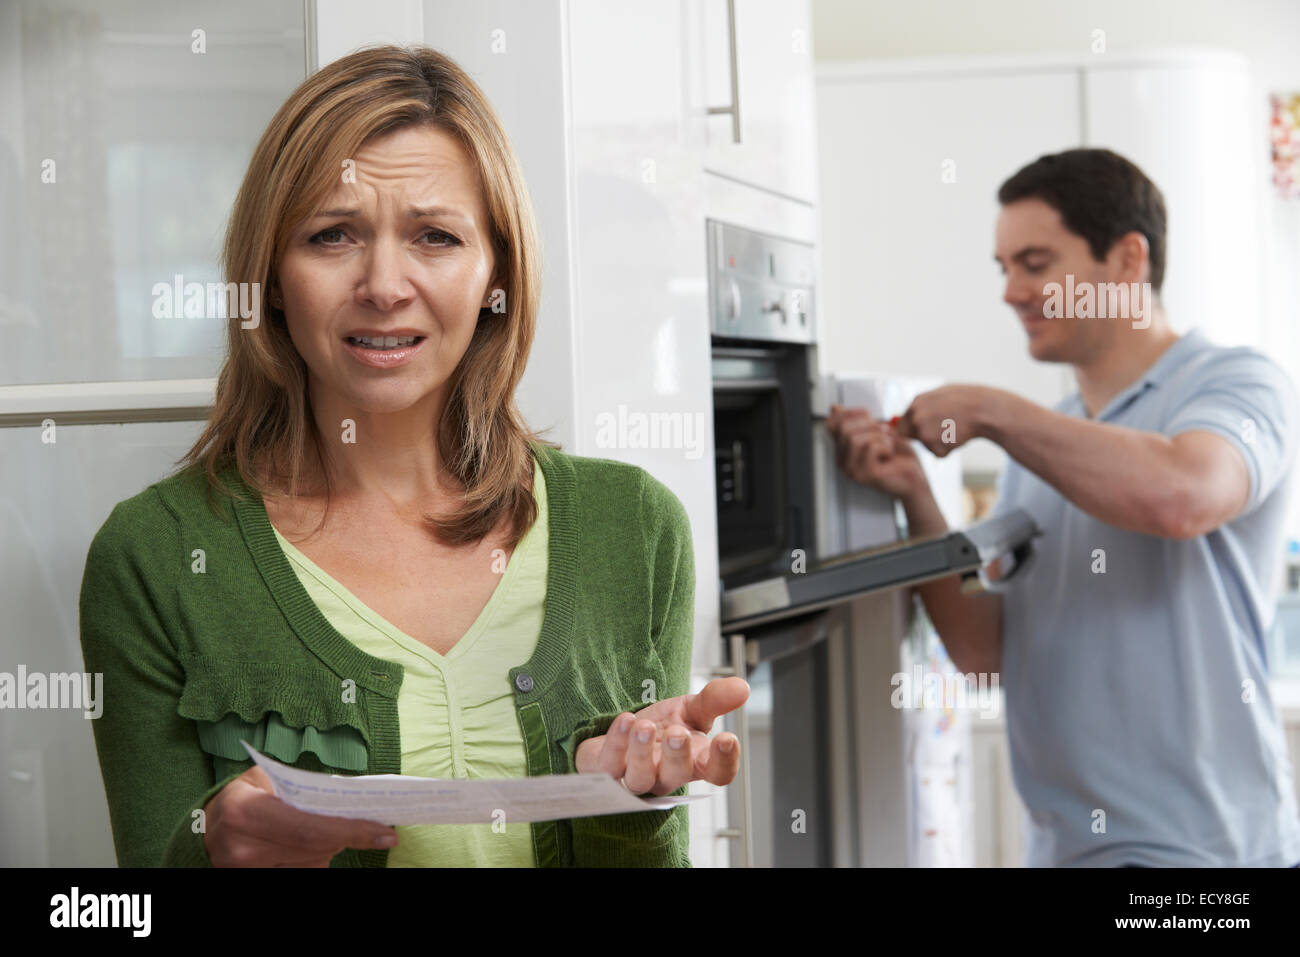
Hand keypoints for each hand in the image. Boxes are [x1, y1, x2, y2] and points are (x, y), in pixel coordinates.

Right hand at [202, 765, 398, 866]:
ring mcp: (246, 872)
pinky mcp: (253, 882)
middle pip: (316, 848)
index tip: (386, 833)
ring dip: (327, 846)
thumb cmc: (242, 796)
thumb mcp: (265, 779)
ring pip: (312, 863)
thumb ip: (303, 788)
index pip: (309, 827)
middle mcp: (244, 848)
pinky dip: (311, 858)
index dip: (351, 830)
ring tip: (317, 827)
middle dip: (345, 835)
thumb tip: (351, 799)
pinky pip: (300, 872)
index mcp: (246, 811)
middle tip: (371, 827)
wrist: (206, 830)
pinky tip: (301, 845)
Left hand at [573, 676, 749, 795]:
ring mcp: (637, 776)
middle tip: (678, 734)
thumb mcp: (691, 709)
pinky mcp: (607, 772)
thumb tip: (741, 687)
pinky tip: (625, 720)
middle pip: (677, 776)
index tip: (728, 739)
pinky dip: (616, 743)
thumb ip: (715, 700)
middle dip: (677, 756)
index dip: (725, 762)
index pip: (717, 772)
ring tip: (644, 726)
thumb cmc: (661, 728)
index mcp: (694, 761)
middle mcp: (667, 774)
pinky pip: (610, 766)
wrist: (622, 733)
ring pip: (641, 777)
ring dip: (642, 753)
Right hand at [826, 404, 927, 498]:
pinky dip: (886, 446)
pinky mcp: (865, 475)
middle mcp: (843, 462)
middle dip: (869, 425)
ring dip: (878, 436)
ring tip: (888, 445)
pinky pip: (870, 448)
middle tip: (884, 433)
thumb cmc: (899, 456)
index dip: (852, 413)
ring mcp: (852, 470)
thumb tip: (834, 408)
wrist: (915, 478)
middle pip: (844, 430)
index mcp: (843, 451)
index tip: (869, 415)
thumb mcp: (875, 431)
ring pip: (855, 439)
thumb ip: (856, 422)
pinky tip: (890, 455)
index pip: (833, 424)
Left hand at [895, 385, 999, 456]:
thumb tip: (914, 418)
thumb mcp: (943, 396)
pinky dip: (948, 450)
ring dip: (939, 443)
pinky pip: (937, 453)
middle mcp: (915, 413)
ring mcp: (921, 427)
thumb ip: (926, 407)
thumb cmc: (968, 401)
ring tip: (956, 430)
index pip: (903, 422)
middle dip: (922, 438)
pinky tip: (959, 436)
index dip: (914, 429)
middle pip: (908, 435)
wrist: (984, 408)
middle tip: (944, 432)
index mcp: (917, 401)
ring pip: (925, 445)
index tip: (927, 431)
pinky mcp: (930, 441)